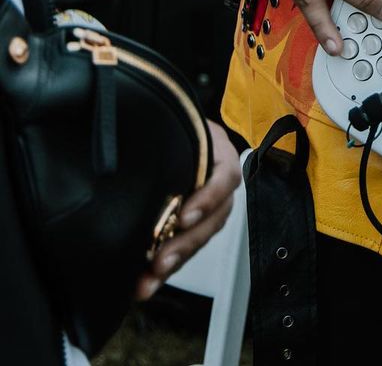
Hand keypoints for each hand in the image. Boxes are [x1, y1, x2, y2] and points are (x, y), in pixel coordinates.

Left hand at [135, 121, 241, 299]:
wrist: (165, 131)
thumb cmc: (171, 124)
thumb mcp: (174, 123)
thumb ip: (162, 134)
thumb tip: (132, 141)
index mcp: (220, 154)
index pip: (226, 177)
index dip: (208, 199)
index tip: (184, 217)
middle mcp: (218, 184)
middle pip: (214, 218)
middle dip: (186, 243)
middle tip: (160, 262)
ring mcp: (206, 207)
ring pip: (200, 239)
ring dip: (176, 261)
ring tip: (148, 281)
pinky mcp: (189, 226)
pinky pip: (185, 249)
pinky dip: (166, 267)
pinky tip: (145, 282)